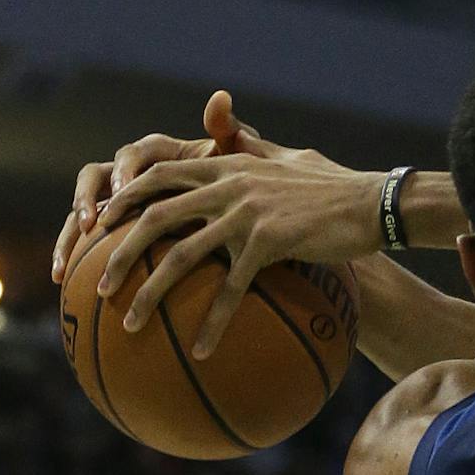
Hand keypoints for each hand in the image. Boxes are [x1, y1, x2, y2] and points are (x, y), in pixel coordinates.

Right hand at [52, 90, 257, 283]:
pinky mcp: (111, 225)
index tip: (125, 189)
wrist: (241, 211)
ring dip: (68, 230)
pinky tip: (59, 279)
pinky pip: (82, 237)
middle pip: (95, 175)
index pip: (132, 153)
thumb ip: (228, 132)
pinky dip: (68, 254)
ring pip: (80, 208)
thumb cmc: (241, 184)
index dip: (124, 170)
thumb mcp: (239, 160)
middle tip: (92, 222)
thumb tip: (220, 97)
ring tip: (62, 259)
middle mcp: (129, 172)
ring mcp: (116, 200)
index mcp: (158, 153)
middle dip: (88, 197)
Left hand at [94, 125, 382, 359]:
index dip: (126, 197)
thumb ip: (251, 144)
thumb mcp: (288, 157)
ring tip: (130, 324)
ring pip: (181, 256)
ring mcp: (246, 213)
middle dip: (119, 252)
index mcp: (229, 165)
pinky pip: (231, 288)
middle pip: (155, 217)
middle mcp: (229, 186)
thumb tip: (230, 124)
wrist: (373, 202)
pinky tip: (200, 350)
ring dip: (150, 293)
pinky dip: (213, 322)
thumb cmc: (335, 184)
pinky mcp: (269, 242)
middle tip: (101, 285)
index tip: (101, 222)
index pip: (161, 174)